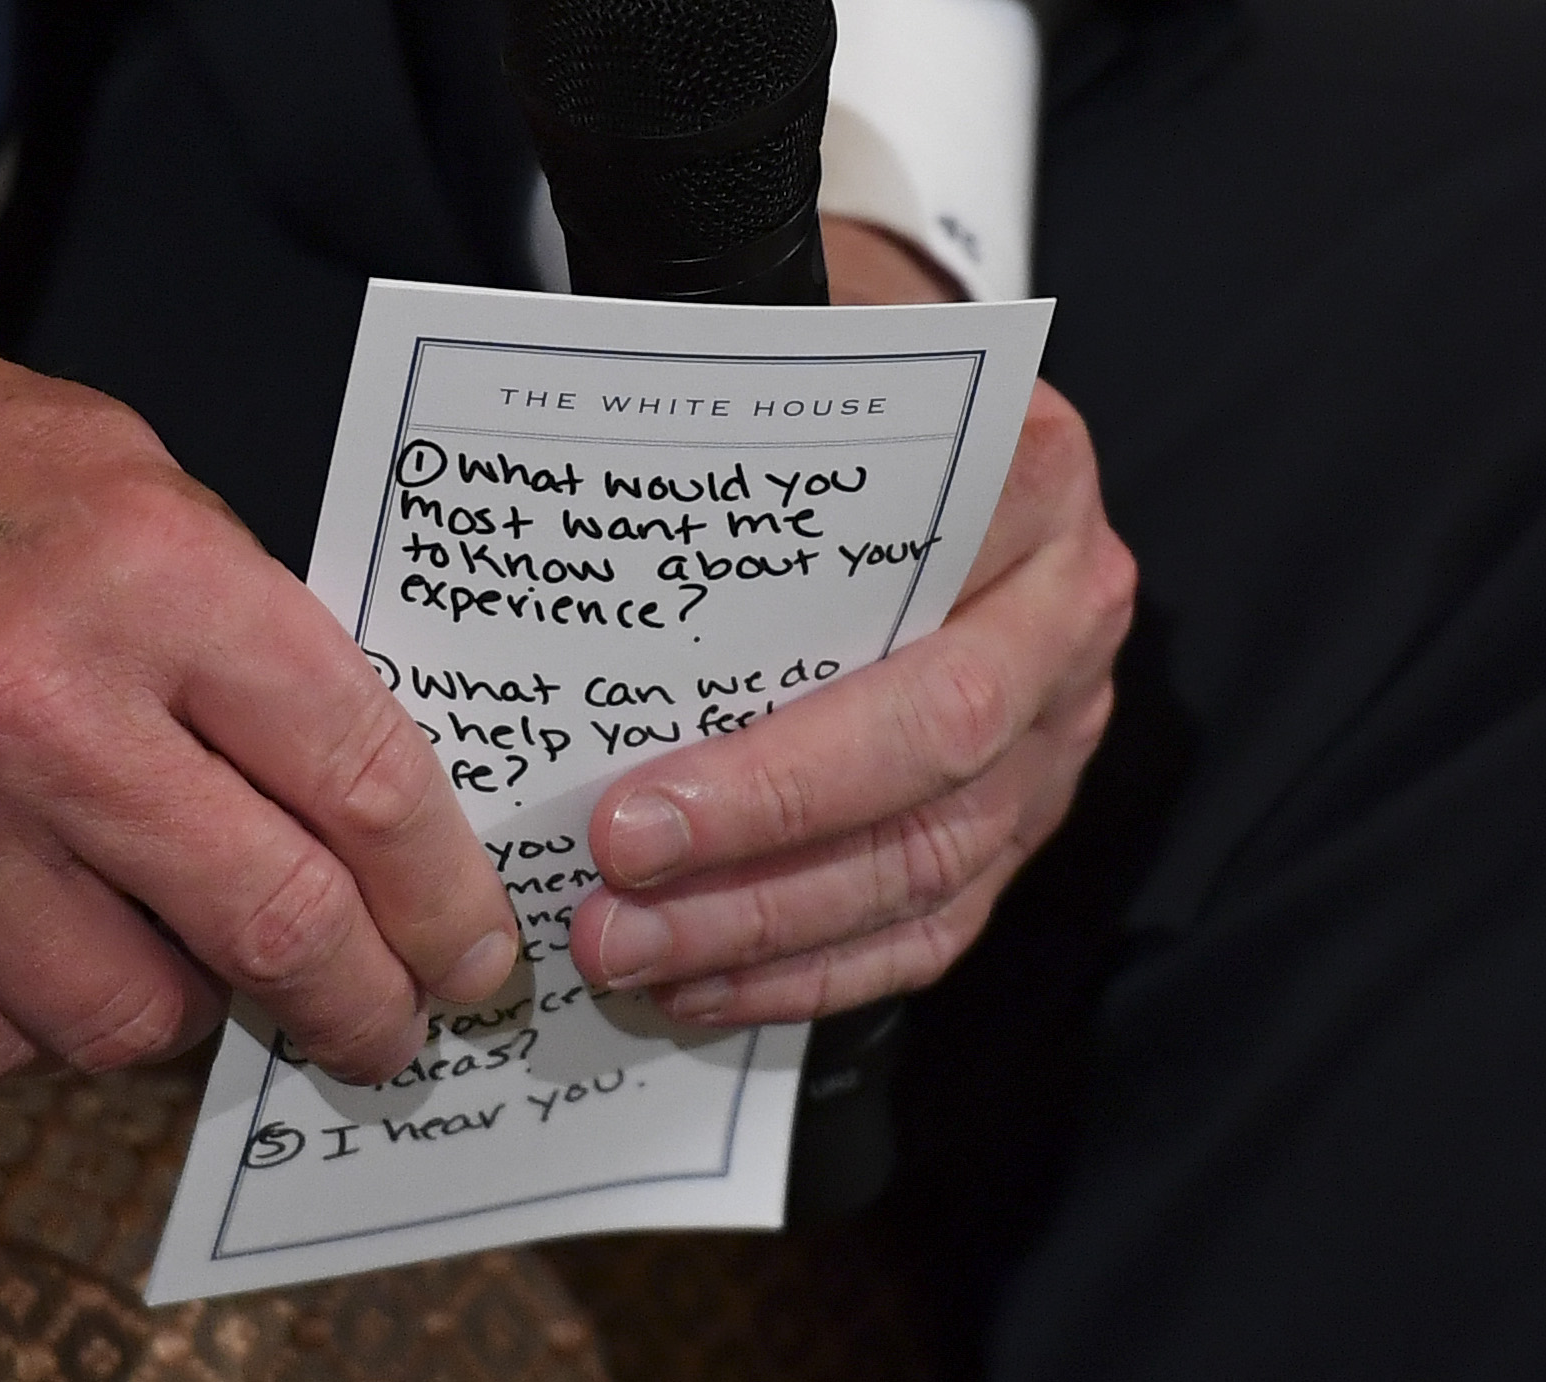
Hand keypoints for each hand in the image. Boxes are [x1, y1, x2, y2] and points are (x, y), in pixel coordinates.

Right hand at [0, 200, 517, 1082]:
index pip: (358, 783)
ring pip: (131, 1018)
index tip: (470, 952)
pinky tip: (56, 935)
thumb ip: (268, 655)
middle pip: (271, 927)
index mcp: (147, 580)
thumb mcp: (160, 498)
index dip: (443, 895)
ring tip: (198, 954)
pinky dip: (50, 1010)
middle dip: (362, 1003)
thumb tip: (371, 817)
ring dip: (196, 1008)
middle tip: (389, 1023)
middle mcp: (28, 712)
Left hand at [563, 220, 1136, 1023]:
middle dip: (754, 860)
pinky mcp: (1023, 811)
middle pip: (930, 775)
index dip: (777, 762)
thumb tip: (561, 498)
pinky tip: (700, 986)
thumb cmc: (834, 376)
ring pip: (930, 868)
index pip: (919, 651)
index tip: (628, 812)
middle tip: (607, 902)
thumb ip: (718, 410)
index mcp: (1031, 481)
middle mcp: (1067, 615)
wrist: (926, 402)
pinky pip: (933, 924)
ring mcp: (1058, 728)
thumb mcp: (794, 344)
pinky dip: (811, 971)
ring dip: (765, 933)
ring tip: (625, 954)